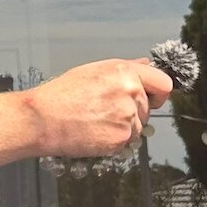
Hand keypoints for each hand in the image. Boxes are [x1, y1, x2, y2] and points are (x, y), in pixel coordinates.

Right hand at [25, 59, 173, 156]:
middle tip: (105, 113)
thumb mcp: (93, 71)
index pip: (163, 84)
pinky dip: (114, 141)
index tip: (150, 100)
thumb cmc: (62, 94)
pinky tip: (94, 133)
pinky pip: (127, 142)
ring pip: (138, 127)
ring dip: (123, 128)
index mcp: (125, 72)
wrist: (43, 119)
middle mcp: (131, 92)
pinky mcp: (121, 137)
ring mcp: (128, 116)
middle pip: (148, 109)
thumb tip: (146, 65)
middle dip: (133, 113)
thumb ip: (125, 69)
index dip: (158, 94)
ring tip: (96, 123)